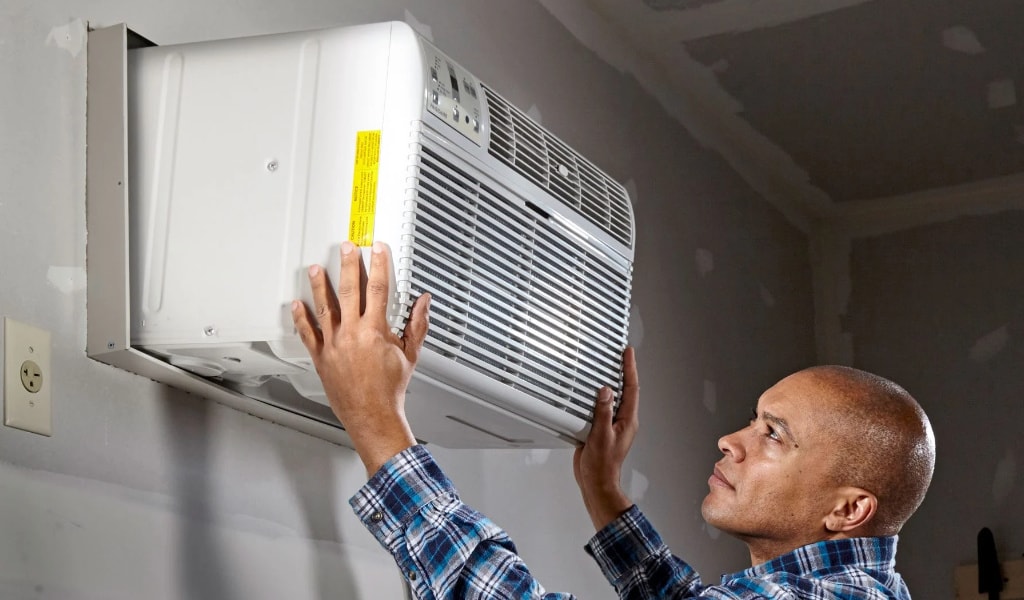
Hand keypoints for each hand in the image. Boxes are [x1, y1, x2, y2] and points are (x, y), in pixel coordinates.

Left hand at [291, 240, 430, 474]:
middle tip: (347, 247)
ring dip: (320, 286)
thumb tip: (423, 303)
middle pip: (350, 291)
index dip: (379, 265)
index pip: (379, 289)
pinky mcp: (321, 358)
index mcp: (375, 331)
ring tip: (317, 268)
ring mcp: (334, 345)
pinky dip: (301, 318)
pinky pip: (308, 334)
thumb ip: (417, 325)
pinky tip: (297, 305)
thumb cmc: (390, 390)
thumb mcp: (411, 355)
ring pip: (325, 308)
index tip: (377, 250)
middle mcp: (352, 334)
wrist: (373, 416)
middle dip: (349, 265)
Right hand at [573, 347, 638, 530]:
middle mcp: (622, 421)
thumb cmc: (602, 465)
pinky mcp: (600, 430)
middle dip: (623, 371)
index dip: (630, 369)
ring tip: (606, 366)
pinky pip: (600, 408)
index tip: (628, 353)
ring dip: (609, 383)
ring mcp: (611, 425)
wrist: (595, 482)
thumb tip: (605, 391)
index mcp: (628, 421)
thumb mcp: (601, 436)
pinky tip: (588, 392)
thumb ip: (603, 412)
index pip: (631, 389)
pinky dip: (595, 397)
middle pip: (625, 390)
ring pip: (612, 399)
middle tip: (620, 354)